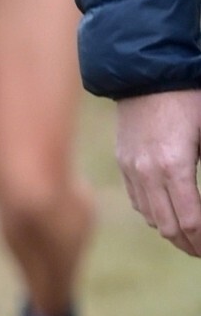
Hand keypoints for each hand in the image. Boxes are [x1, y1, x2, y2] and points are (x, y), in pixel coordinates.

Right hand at [115, 89, 200, 257]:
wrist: (145, 71)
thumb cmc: (188, 96)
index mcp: (175, 165)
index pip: (191, 220)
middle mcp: (149, 172)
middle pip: (168, 227)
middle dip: (188, 244)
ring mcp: (132, 169)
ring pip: (151, 217)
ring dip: (170, 231)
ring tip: (187, 237)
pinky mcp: (124, 162)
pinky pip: (138, 200)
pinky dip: (153, 213)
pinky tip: (166, 213)